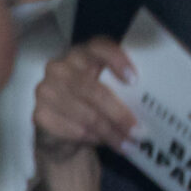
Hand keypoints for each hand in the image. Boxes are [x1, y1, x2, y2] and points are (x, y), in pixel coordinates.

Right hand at [33, 39, 136, 159]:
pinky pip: (71, 129)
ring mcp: (46, 89)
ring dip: (110, 132)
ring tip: (128, 143)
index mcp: (83, 52)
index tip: (134, 80)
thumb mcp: (109, 86)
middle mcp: (61, 66)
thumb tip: (150, 100)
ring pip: (86, 114)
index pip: (100, 47)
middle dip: (119, 114)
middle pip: (95, 90)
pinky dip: (91, 138)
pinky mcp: (39, 114)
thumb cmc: (93, 102)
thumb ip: (123, 85)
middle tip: (139, 131)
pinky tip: (103, 142)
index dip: (117, 61)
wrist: (62, 129)